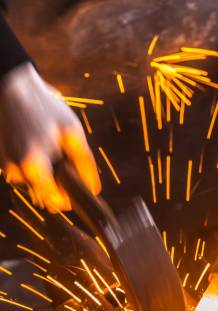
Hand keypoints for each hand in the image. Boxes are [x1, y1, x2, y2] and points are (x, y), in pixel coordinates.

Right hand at [0, 63, 100, 211]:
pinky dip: (34, 167)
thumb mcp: (72, 132)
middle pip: (44, 195)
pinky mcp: (3, 161)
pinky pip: (24, 174)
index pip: (54, 201)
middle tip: (63, 161)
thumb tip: (93, 188)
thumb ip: (84, 163)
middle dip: (57, 185)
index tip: (76, 191)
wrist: (11, 87)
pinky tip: (37, 146)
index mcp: (34, 166)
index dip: (69, 199)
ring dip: (45, 176)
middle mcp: (17, 171)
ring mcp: (8, 166)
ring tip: (48, 148)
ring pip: (34, 185)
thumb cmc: (43, 106)